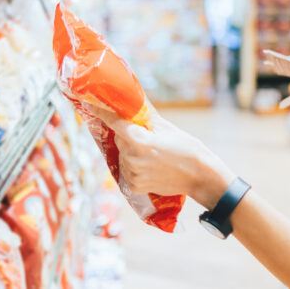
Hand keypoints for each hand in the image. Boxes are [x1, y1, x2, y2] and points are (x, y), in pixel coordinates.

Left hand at [111, 113, 235, 208]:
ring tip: (153, 154)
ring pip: (123, 155)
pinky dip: (134, 166)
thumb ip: (147, 118)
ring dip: (131, 151)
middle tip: (146, 136)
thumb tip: (134, 104)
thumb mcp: (168, 129)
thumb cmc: (188, 149)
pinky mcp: (134, 186)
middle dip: (128, 135)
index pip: (115, 123)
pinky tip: (150, 166)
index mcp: (140, 140)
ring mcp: (132, 174)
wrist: (200, 176)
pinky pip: (126, 170)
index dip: (102, 112)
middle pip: (120, 139)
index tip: (89, 105)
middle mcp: (132, 158)